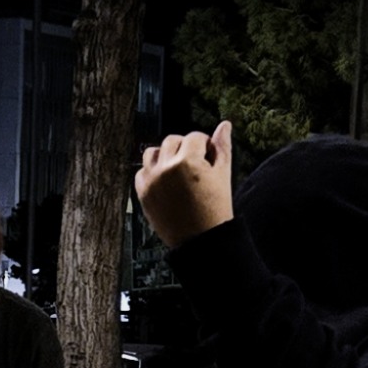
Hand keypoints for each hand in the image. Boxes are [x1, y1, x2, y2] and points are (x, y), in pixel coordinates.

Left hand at [133, 121, 235, 247]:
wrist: (201, 241)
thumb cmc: (215, 210)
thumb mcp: (223, 176)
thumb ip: (222, 147)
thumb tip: (225, 125)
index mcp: (188, 161)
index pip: (195, 137)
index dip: (204, 146)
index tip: (209, 158)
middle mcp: (166, 168)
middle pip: (172, 141)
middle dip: (184, 148)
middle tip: (195, 165)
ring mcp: (152, 181)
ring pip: (152, 152)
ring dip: (165, 156)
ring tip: (178, 171)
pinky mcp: (142, 194)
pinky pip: (141, 172)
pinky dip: (152, 173)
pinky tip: (166, 183)